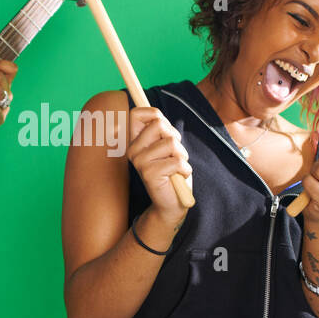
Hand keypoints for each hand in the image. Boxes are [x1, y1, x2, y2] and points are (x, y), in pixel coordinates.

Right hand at [126, 106, 192, 226]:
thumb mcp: (168, 146)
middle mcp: (133, 150)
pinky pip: (177, 161)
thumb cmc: (173, 172)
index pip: (137, 114)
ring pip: (171, 142)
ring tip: (176, 168)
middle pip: (159, 124)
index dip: (155, 115)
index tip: (165, 132)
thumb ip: (162, 131)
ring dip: (182, 155)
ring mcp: (139, 161)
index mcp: (135, 141)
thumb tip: (157, 116)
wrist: (172, 204)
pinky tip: (178, 177)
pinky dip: (185, 169)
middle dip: (175, 138)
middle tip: (173, 155)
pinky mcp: (149, 173)